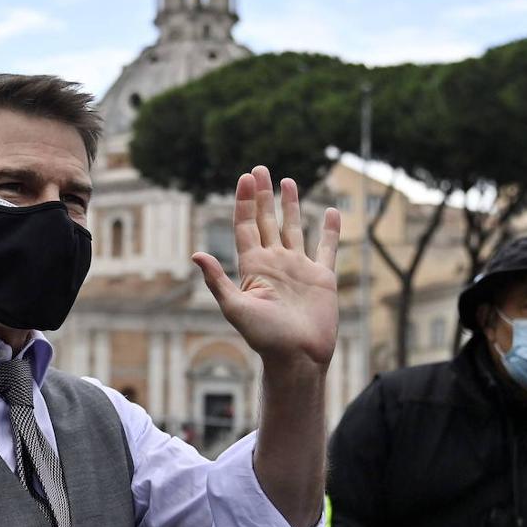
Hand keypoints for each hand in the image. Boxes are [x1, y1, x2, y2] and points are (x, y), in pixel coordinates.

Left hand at [191, 166, 340, 370]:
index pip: (246, 227)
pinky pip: (327, 248)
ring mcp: (299, 268)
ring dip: (290, 205)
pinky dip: (330, 230)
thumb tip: (195, 255)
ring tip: (287, 181)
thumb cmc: (265, 338)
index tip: (244, 177)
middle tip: (259, 168)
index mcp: (253, 267)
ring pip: (294, 228)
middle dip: (263, 196)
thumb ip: (217, 281)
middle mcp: (275, 263)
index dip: (244, 202)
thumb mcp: (236, 309)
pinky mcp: (322, 278)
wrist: (297, 358)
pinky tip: (331, 212)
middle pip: (267, 221)